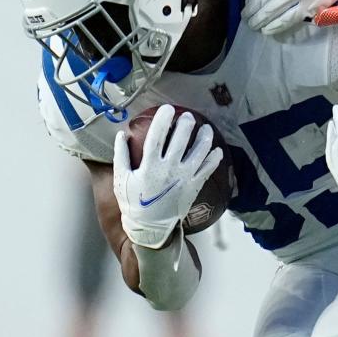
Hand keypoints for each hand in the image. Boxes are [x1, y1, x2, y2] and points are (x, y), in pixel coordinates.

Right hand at [113, 105, 223, 248]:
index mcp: (149, 166)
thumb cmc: (133, 203)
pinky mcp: (194, 187)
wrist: (149, 228)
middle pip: (180, 140)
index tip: (167, 108)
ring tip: (206, 128)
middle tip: (188, 117)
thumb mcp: (121, 180)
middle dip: (186, 125)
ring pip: (199, 152)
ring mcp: (184, 178)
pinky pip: (208, 169)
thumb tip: (121, 135)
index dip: (162, 120)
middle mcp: (169, 170)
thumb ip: (120, 156)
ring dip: (204, 138)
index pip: (156, 137)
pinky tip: (217, 149)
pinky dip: (214, 158)